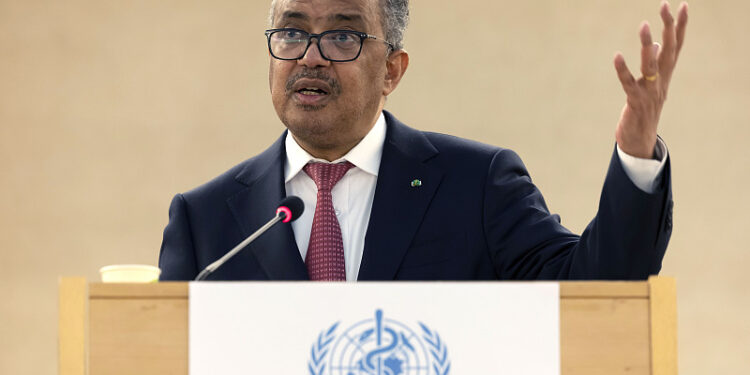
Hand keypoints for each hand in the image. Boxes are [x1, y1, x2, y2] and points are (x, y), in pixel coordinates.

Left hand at [614, 1, 687, 158]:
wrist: (639, 140)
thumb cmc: (644, 110)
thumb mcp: (652, 85)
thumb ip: (655, 65)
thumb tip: (657, 44)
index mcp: (665, 75)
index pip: (675, 46)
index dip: (679, 26)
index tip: (682, 6)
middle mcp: (660, 81)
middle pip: (668, 50)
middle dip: (668, 27)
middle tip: (666, 5)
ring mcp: (649, 92)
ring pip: (651, 66)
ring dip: (647, 45)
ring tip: (644, 25)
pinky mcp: (635, 102)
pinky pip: (628, 84)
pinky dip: (623, 70)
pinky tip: (617, 56)